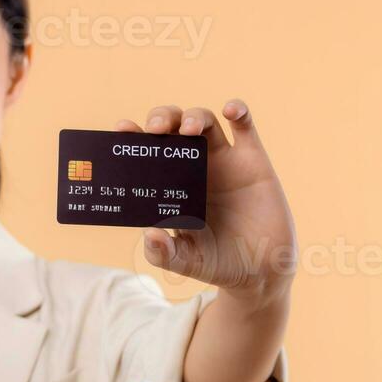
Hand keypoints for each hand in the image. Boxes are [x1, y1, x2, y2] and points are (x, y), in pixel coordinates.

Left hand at [119, 101, 295, 300]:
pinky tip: (230, 110)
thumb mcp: (186, 263)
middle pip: (172, 127)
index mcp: (170, 185)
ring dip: (192, 116)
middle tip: (153, 130)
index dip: (133, 137)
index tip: (121, 131)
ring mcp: (223, 161)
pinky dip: (237, 110)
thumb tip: (148, 235)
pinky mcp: (252, 160)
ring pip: (203, 121)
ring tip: (187, 130)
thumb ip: (163, 253)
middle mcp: (193, 167)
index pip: (147, 153)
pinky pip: (245, 126)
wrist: (261, 271)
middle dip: (160, 119)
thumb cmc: (218, 264)